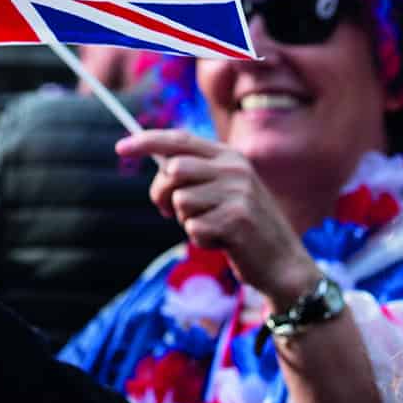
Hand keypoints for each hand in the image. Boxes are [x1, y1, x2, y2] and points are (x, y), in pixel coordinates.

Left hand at [116, 130, 320, 303]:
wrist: (283, 263)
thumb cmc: (243, 229)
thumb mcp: (222, 193)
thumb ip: (194, 176)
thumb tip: (158, 166)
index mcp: (229, 156)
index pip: (180, 139)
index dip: (147, 141)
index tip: (120, 148)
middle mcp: (235, 169)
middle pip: (173, 170)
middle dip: (162, 194)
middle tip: (170, 213)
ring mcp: (238, 193)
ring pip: (181, 201)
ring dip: (187, 222)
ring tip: (212, 229)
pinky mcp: (237, 220)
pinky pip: (193, 228)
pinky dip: (201, 240)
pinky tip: (223, 243)